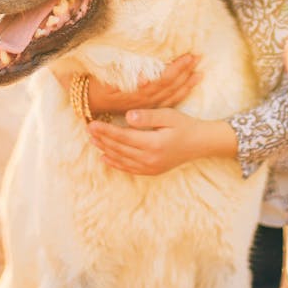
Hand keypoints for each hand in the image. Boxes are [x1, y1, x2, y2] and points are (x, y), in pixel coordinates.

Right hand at [56, 54, 201, 116]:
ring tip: (200, 72)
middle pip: (170, 86)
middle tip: (199, 57)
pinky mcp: (146, 107)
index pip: (163, 79)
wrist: (87, 101)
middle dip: (186, 72)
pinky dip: (179, 93)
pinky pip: (167, 101)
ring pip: (171, 95)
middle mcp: (144, 100)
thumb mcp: (105, 78)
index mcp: (137, 92)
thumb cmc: (95, 84)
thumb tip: (145, 78)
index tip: (189, 56)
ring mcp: (146, 105)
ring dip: (186, 83)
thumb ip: (122, 76)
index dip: (178, 68)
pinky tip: (188, 86)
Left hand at [87, 108, 237, 175]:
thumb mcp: (168, 115)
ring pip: (121, 159)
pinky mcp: (152, 171)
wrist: (200, 143)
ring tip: (92, 141)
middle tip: (87, 129)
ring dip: (105, 150)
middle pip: (119, 149)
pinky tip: (105, 158)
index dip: (105, 131)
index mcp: (153, 144)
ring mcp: (150, 167)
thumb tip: (128, 116)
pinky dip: (115, 163)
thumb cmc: (184, 125)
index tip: (92, 124)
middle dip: (102, 139)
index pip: (122, 137)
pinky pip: (129, 168)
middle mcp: (150, 159)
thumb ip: (148, 117)